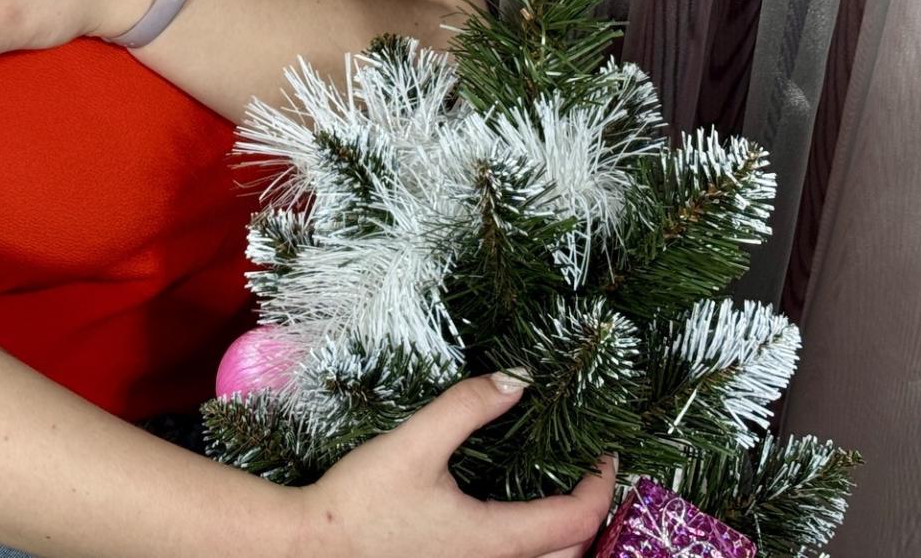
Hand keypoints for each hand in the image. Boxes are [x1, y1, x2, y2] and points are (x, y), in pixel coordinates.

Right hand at [291, 374, 617, 557]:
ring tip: (559, 494)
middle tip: (588, 472)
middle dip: (591, 515)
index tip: (605, 453)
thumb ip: (467, 407)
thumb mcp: (415, 443)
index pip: (577, 519)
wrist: (314, 547)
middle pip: (572, 552)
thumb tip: (518, 379)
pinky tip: (512, 516)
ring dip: (564, 536)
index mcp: (495, 539)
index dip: (601, 485)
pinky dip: (532, 545)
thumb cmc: (361, 501)